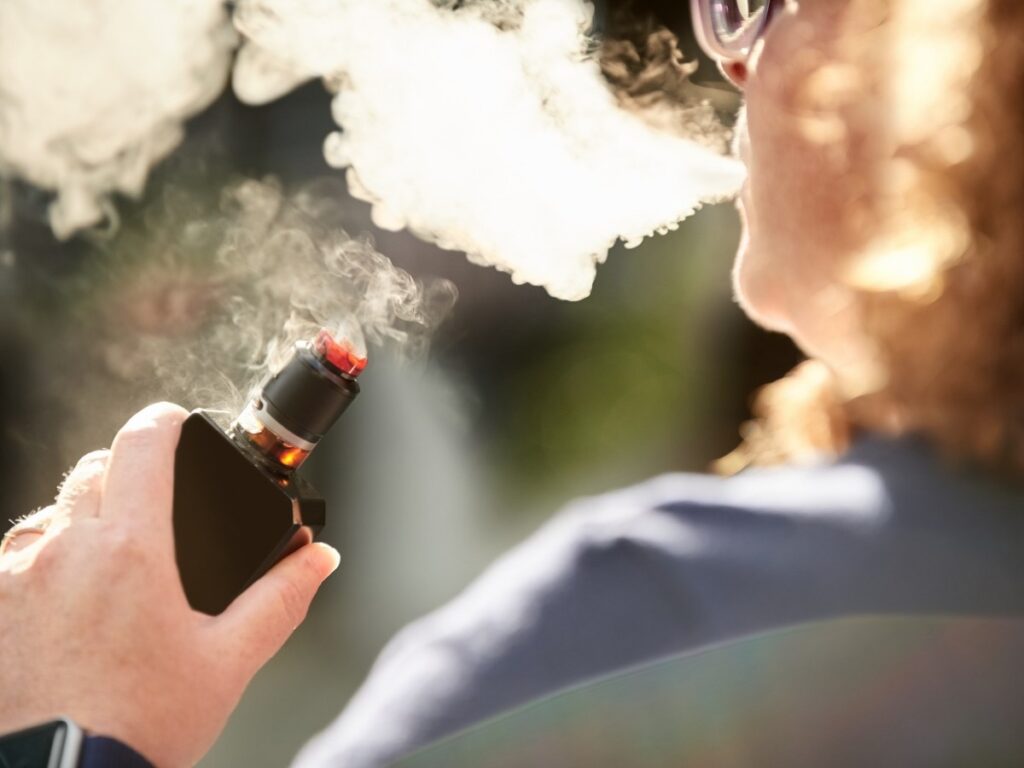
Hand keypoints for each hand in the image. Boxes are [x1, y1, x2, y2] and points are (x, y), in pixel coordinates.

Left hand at [0, 403, 339, 765]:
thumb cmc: (141, 726)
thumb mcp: (228, 661)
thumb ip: (280, 598)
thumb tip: (319, 557)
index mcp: (131, 550)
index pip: (142, 444)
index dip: (165, 421)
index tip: (178, 424)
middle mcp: (63, 551)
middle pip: (93, 468)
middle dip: (129, 470)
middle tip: (159, 503)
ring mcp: (14, 579)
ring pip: (51, 511)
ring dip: (84, 516)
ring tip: (115, 560)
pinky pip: (16, 555)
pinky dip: (46, 557)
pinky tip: (71, 598)